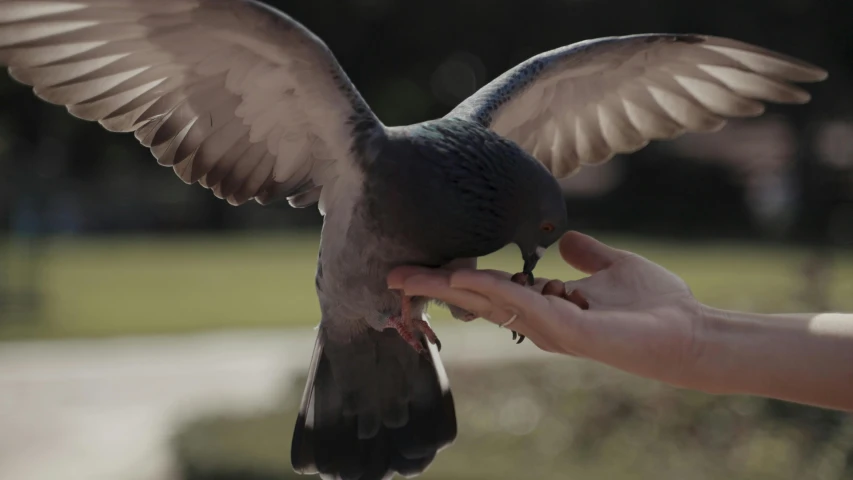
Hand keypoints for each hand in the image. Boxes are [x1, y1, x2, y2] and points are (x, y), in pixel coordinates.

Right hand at [388, 231, 707, 389]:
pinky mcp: (569, 332)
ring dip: (450, 287)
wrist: (690, 332)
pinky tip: (463, 276)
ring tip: (411, 275)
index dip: (455, 276)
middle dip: (434, 286)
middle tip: (392, 274)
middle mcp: (539, 320)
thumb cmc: (656, 306)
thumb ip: (586, 255)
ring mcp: (550, 328)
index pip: (490, 288)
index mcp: (545, 305)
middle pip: (476, 300)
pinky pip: (522, 307)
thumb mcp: (613, 267)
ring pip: (489, 304)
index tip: (421, 264)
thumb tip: (567, 239)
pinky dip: (490, 290)